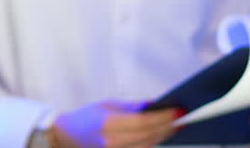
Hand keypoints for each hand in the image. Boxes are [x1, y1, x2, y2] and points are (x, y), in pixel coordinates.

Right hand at [49, 100, 183, 147]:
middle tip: (182, 118)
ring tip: (174, 126)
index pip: (144, 122)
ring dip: (163, 137)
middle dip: (168, 127)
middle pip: (150, 136)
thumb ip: (133, 106)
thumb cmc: (87, 118)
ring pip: (148, 147)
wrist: (67, 136)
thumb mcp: (108, 105)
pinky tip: (160, 136)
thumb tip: (156, 104)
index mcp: (109, 124)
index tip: (178, 111)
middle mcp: (113, 142)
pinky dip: (152, 144)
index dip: (164, 117)